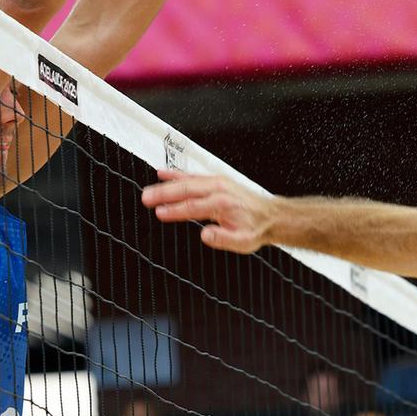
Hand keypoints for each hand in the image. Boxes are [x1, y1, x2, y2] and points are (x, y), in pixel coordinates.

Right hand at [141, 168, 273, 252]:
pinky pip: (192, 176)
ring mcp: (216, 183)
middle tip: (146, 198)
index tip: (159, 213)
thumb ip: (223, 238)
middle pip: (186, 189)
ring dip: (166, 185)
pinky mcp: (215, 181)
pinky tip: (162, 174)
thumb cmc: (255, 228)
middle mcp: (219, 189)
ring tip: (148, 190)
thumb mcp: (243, 241)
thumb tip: (205, 235)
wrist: (270, 216)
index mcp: (223, 204)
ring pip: (187, 181)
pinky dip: (176, 174)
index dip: (175, 210)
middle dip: (164, 193)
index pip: (194, 206)